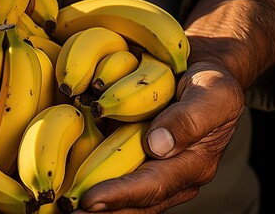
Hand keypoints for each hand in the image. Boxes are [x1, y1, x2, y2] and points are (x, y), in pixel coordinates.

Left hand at [71, 60, 243, 213]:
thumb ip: (191, 118)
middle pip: (132, 203)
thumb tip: (158, 146)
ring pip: (121, 198)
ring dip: (92, 206)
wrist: (200, 73)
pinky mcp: (134, 159)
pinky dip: (90, 183)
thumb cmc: (209, 83)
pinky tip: (66, 188)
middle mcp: (169, 175)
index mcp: (191, 165)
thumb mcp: (213, 93)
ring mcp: (150, 169)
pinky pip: (112, 178)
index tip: (90, 200)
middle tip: (65, 211)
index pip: (152, 186)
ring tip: (61, 207)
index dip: (121, 195)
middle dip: (100, 212)